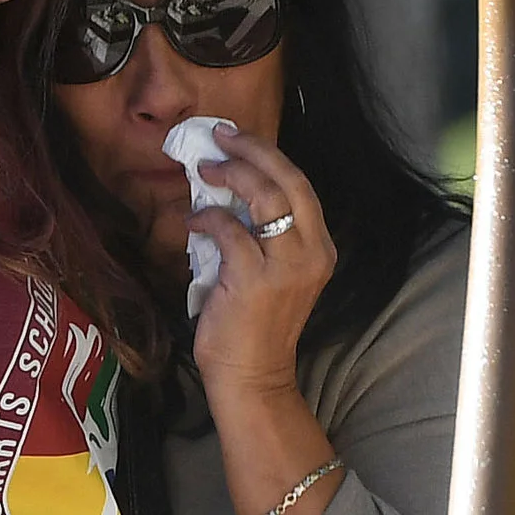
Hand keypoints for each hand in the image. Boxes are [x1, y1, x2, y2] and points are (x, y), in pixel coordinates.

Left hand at [189, 125, 337, 406]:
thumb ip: (263, 234)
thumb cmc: (257, 325)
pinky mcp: (253, 279)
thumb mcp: (274, 272)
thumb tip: (229, 188)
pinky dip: (207, 218)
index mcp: (320, 249)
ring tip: (207, 169)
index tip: (239, 140)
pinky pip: (229, 229)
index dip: (269, 156)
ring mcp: (285, 266)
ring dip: (233, 174)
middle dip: (254, 151)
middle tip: (222, 138)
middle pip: (289, 180)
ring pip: (265, 196)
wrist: (253, 376)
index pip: (301, 186)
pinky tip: (194, 220)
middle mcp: (312, 253)